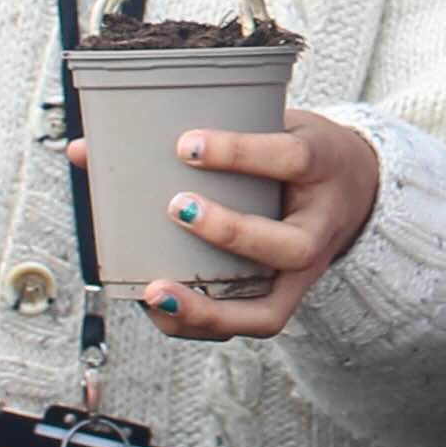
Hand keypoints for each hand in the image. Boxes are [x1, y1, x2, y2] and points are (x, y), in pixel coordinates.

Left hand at [107, 111, 384, 339]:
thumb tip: (86, 149)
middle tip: (177, 209)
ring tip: (157, 293)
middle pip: (289, 247)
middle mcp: (321, 227)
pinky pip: (248, 324)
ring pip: (269, 309)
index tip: (188, 144)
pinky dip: (202, 323)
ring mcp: (306, 271)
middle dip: (231, 233)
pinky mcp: (285, 297)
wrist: (359, 188)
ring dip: (209, 307)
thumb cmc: (299, 152)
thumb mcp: (271, 123)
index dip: (241, 153)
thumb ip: (201, 132)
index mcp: (323, 166)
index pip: (291, 159)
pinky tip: (161, 308)